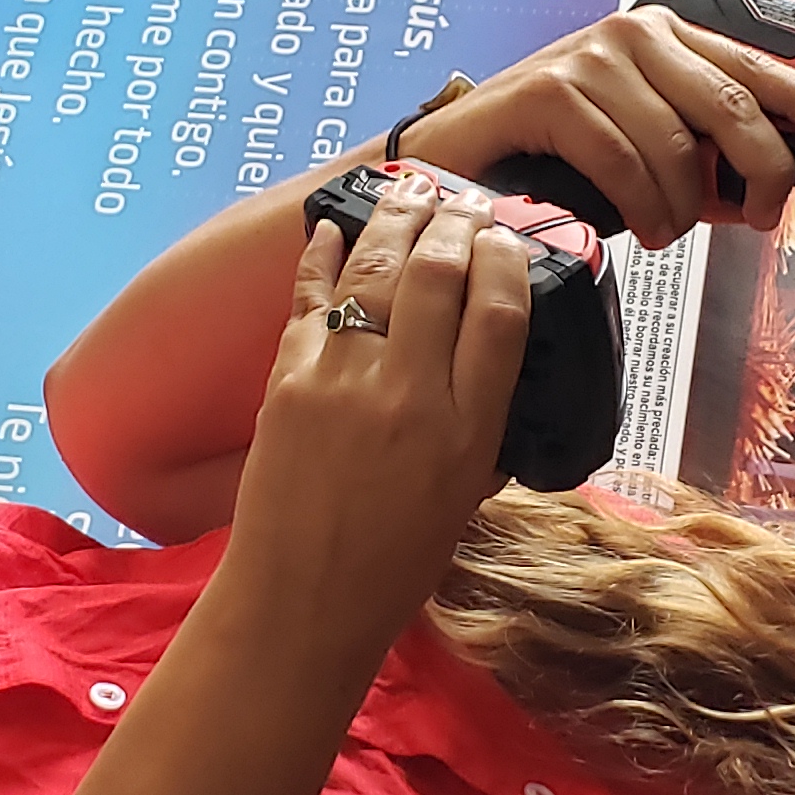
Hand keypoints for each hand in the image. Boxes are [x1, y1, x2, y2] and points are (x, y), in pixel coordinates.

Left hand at [223, 176, 531, 653]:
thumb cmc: (392, 565)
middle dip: (455, 223)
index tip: (505, 238)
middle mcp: (409, 397)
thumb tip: (490, 358)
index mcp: (466, 432)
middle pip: (440, 275)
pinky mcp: (288, 381)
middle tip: (463, 203)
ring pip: (375, 271)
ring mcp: (343, 383)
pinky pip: (310, 297)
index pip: (501, 314)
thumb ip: (482, 426)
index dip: (506, 260)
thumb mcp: (466, 497)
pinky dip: (324, 254)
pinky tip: (337, 227)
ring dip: (396, 219)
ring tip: (411, 191)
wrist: (301, 604)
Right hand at [404, 6, 794, 245]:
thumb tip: (776, 183)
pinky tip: (639, 228)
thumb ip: (700, 152)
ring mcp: (590, 58)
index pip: (756, 66)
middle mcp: (634, 35)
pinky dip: (642, 207)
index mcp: (665, 37)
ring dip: (684, 208)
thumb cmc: (553, 154)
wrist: (457, 158)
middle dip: (763, 174)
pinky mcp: (550, 92)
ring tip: (666, 231)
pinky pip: (625, 161)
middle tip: (763, 219)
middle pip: (733, 108)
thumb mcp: (640, 142)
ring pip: (678, 147)